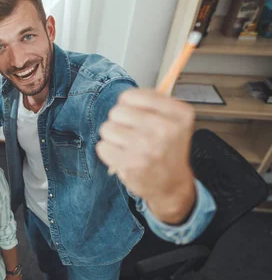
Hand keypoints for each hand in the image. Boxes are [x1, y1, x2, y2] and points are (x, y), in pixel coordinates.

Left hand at [96, 89, 195, 223]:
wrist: (172, 183)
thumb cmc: (168, 150)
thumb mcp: (175, 121)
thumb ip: (154, 102)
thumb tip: (126, 96)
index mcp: (178, 114)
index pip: (131, 96)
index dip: (126, 104)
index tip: (133, 112)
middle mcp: (164, 129)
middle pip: (116, 111)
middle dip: (119, 121)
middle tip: (131, 132)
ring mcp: (146, 148)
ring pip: (107, 128)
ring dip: (113, 137)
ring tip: (128, 145)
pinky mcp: (130, 164)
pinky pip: (102, 147)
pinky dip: (109, 151)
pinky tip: (123, 156)